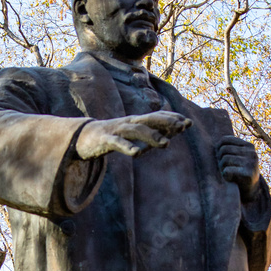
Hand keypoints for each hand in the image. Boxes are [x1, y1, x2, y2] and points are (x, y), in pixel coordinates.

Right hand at [76, 111, 190, 159]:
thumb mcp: (132, 135)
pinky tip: (137, 154)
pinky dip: (128, 147)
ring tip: (166, 144)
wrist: (83, 137)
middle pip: (149, 120)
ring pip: (136, 131)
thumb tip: (169, 137)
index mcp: (135, 122)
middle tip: (182, 127)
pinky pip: (118, 144)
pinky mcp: (105, 140)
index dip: (172, 118)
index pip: (156, 117)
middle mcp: (128, 123)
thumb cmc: (111, 137)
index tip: (188, 123)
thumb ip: (148, 136)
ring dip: (152, 136)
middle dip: (166, 122)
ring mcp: (116, 130)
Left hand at [216, 135, 259, 199]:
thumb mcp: (238, 157)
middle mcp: (251, 152)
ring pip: (225, 159)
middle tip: (222, 168)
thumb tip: (215, 143)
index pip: (225, 140)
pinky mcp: (248, 173)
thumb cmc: (240, 171)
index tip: (219, 157)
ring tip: (225, 173)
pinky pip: (227, 170)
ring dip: (221, 168)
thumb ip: (230, 148)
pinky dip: (225, 175)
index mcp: (248, 146)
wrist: (250, 190)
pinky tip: (229, 178)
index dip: (217, 148)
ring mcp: (251, 162)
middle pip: (224, 149)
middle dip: (219, 159)